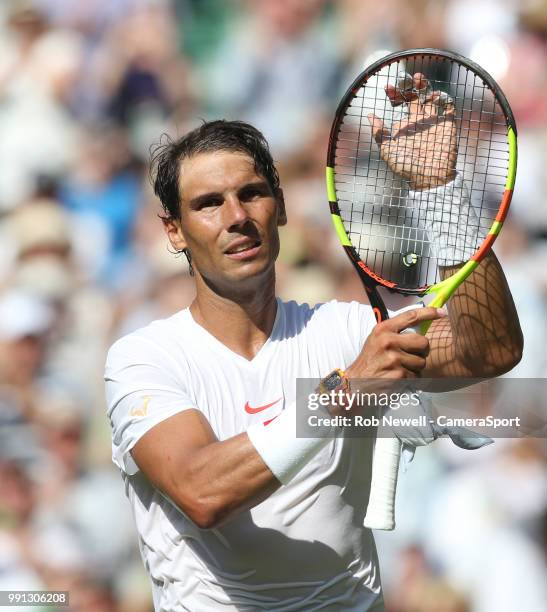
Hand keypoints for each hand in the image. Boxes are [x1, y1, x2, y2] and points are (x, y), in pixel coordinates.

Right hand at [346, 307, 445, 383]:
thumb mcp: (377, 339)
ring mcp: (393, 358)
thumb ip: (395, 332)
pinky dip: (410, 378)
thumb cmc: (370, 359)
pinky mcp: (398, 374)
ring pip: (422, 361)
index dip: (430, 313)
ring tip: (400, 368)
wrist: (356, 382)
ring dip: (415, 367)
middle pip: (424, 342)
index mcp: (383, 329)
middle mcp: (388, 341)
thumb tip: (422, 326)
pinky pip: (416, 375)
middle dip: (422, 350)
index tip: (442, 312)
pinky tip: (397, 377)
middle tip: (412, 355)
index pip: (411, 316)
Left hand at [368, 72, 456, 189]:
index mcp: (406, 124)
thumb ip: (379, 133)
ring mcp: (434, 121)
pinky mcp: (448, 124)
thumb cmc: (406, 167)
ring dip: (426, 86)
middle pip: (416, 94)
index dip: (394, 92)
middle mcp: (420, 119)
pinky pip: (449, 106)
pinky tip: (434, 97)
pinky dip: (444, 98)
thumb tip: (369, 115)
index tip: (387, 87)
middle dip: (411, 84)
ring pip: (432, 96)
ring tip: (419, 79)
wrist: (427, 178)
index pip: (400, 102)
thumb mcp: (387, 150)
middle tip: (406, 78)